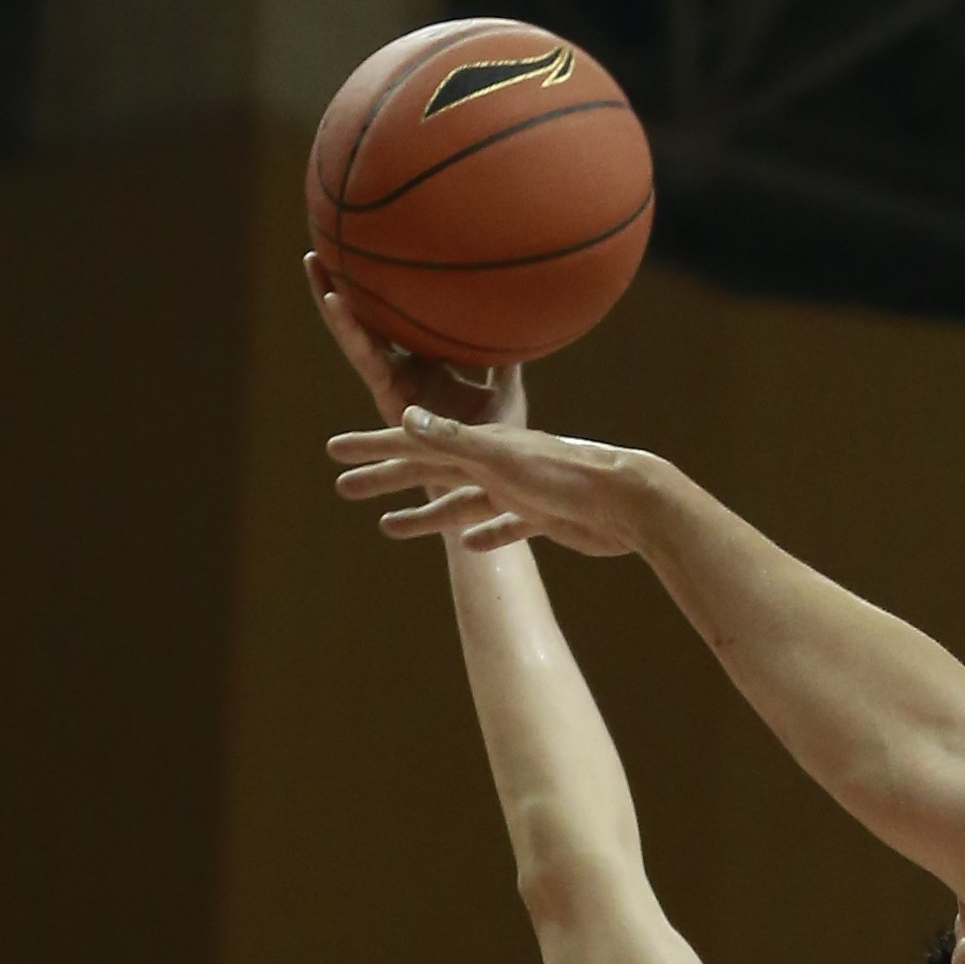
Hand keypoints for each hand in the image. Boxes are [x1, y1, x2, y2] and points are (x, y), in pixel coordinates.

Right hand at [306, 258, 520, 443]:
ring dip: (336, 306)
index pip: (398, 320)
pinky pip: (369, 361)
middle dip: (343, 288)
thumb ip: (505, 358)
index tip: (370, 254)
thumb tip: (523, 318)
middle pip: (368, 323)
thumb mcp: (506, 389)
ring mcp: (395, 388)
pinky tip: (337, 303)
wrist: (492, 479)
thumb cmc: (500, 437)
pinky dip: (353, 332)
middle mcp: (404, 372)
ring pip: (359, 339)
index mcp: (427, 365)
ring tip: (316, 268)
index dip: (382, 291)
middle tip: (320, 248)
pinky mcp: (392, 403)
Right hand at [310, 265, 647, 555]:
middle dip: (385, 479)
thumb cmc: (569, 476)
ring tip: (387, 528)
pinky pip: (507, 527)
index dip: (372, 446)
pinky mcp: (545, 517)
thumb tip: (406, 416)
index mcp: (480, 445)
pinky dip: (486, 534)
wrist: (632, 501)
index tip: (332, 450)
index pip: (413, 441)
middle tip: (342, 491)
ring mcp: (519, 490)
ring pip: (460, 503)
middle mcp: (496, 462)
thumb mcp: (503, 457)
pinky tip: (470, 547)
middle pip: (428, 472)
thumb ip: (455, 440)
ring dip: (425, 514)